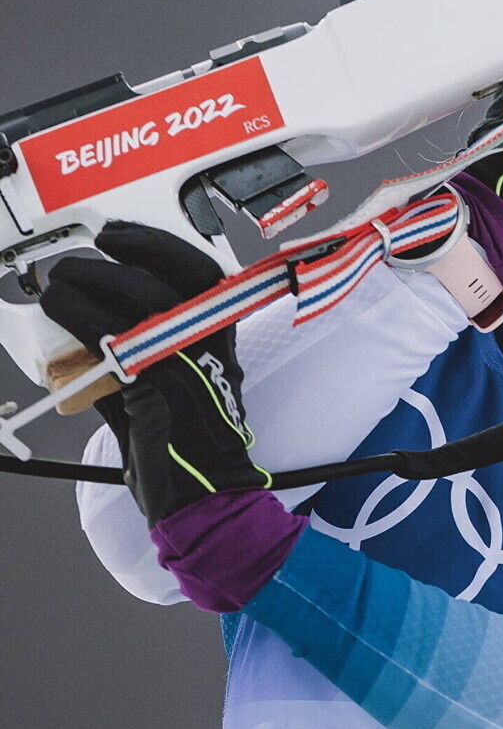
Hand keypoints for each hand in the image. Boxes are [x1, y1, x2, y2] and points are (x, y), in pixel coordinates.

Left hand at [41, 222, 266, 525]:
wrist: (203, 493)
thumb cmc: (187, 444)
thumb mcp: (171, 382)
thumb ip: (135, 350)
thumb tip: (88, 322)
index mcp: (219, 336)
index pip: (198, 270)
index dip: (156, 244)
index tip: (120, 235)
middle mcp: (209, 343)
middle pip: (171, 275)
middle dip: (121, 254)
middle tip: (80, 257)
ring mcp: (186, 361)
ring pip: (141, 299)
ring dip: (89, 281)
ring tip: (59, 284)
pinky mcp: (156, 385)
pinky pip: (113, 338)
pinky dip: (79, 317)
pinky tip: (60, 312)